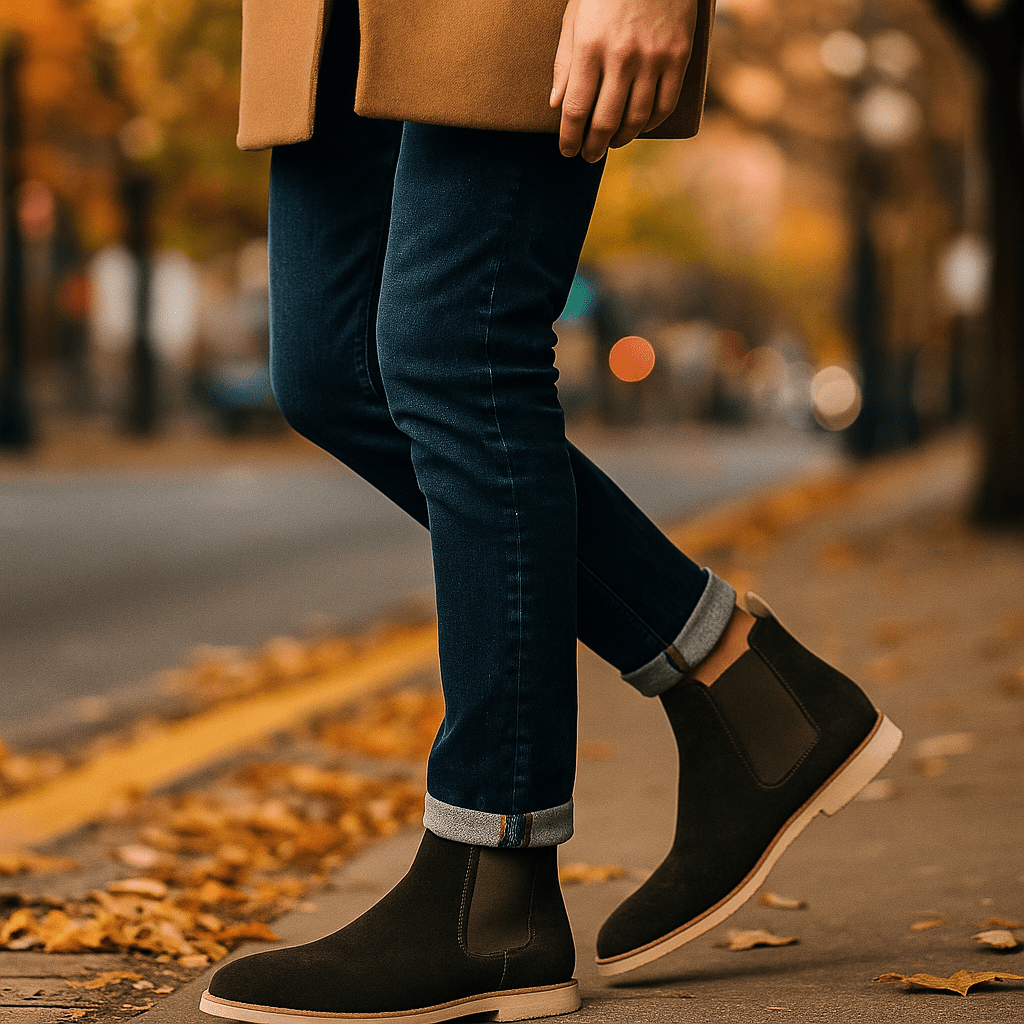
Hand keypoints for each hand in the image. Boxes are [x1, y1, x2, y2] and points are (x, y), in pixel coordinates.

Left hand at [550, 0, 696, 161]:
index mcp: (590, 48)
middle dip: (593, 146)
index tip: (567, 151)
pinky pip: (664, 105)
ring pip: (636, 119)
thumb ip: (565, 62)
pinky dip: (650, 123)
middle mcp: (621, 57)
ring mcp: (653, 58)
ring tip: (611, 143)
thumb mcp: (575, 19)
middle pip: (605, 122)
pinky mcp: (678, 57)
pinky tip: (639, 127)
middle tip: (589, 155)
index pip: (575, 109)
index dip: (569, 138)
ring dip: (621, 139)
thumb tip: (555, 105)